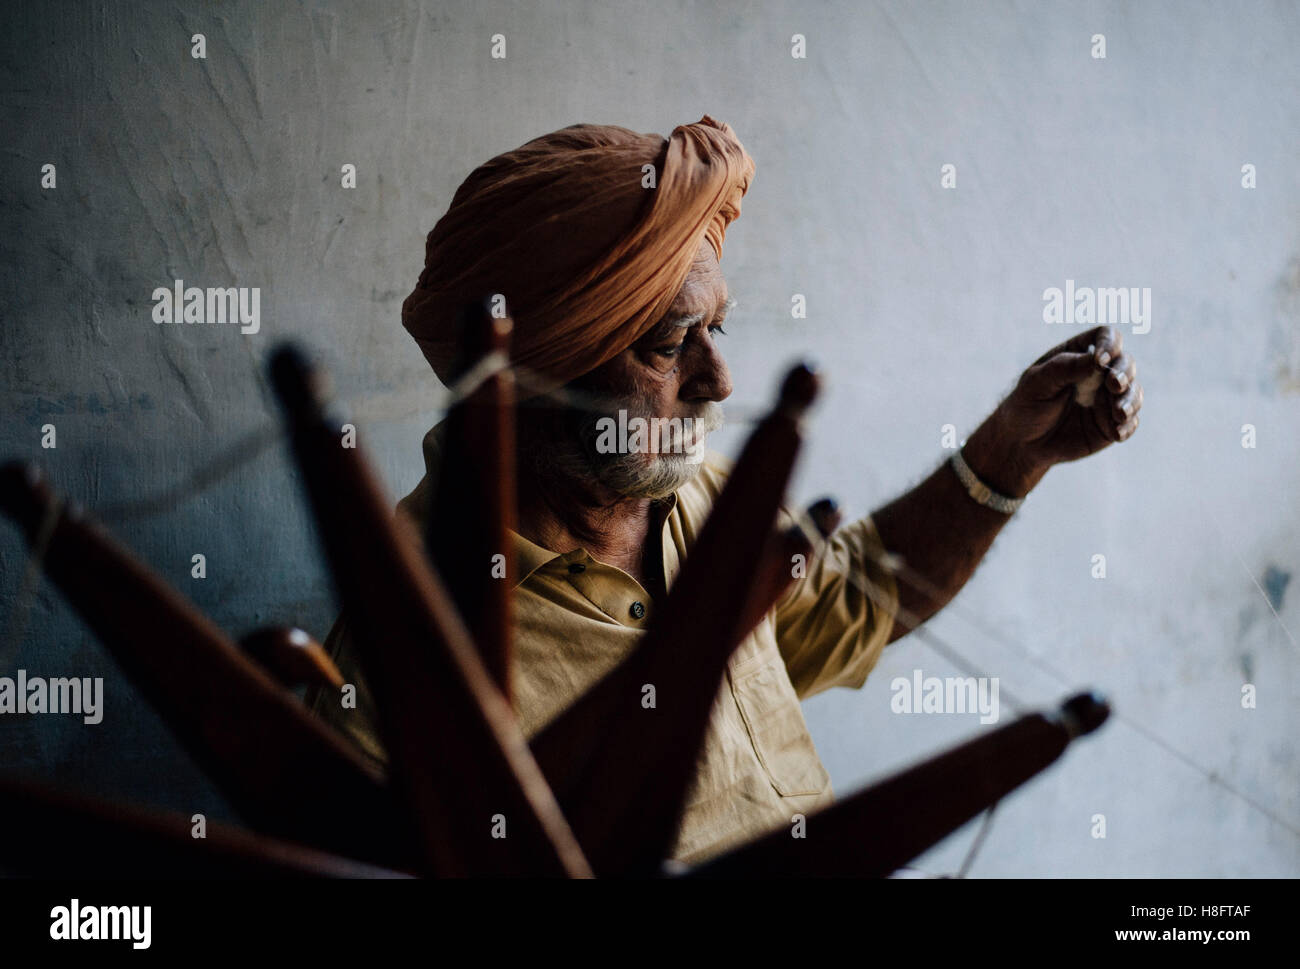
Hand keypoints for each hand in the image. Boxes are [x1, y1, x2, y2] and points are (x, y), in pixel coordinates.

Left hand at [992, 325, 1142, 474]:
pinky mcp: (1111, 424)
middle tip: (1114, 385)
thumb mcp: (1037, 382)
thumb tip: (1099, 360)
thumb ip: (1065, 368)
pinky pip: (1129, 422)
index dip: (1109, 344)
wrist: (1022, 442)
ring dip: (1130, 401)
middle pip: (1125, 363)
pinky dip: (1128, 426)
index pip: (1106, 337)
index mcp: (1079, 354)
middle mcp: (1098, 374)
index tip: (1101, 360)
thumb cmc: (1026, 404)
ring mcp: (1107, 399)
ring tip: (1119, 414)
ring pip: (1133, 393)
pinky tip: (1117, 433)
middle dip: (1124, 373)